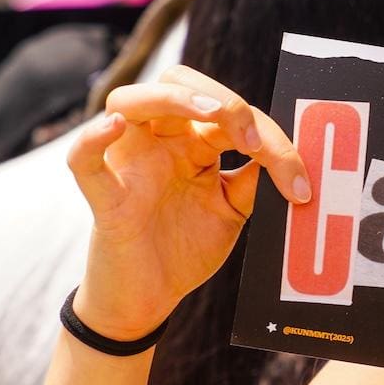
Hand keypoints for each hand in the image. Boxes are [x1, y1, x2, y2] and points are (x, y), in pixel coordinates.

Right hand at [68, 67, 306, 340]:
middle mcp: (159, 143)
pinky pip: (84, 161)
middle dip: (223, 100)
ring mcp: (129, 165)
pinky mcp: (106, 198)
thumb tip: (283, 154)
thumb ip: (252, 180)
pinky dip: (92, 139)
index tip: (299, 182)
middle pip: (179, 85)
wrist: (151, 299)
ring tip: (210, 112)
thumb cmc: (185, 248)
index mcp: (193, 143)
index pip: (229, 114)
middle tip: (254, 140)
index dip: (270, 137)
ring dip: (174, 98)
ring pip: (129, 101)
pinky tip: (116, 126)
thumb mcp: (231, 210)